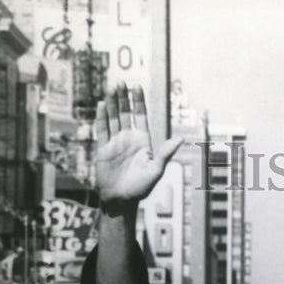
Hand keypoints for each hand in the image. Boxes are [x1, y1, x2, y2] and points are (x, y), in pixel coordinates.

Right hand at [94, 83, 182, 208]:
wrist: (121, 200)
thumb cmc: (141, 188)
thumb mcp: (156, 170)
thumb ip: (166, 153)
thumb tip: (181, 139)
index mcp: (143, 142)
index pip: (140, 117)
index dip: (138, 102)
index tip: (137, 86)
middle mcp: (129, 140)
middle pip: (125, 113)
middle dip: (124, 98)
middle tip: (122, 82)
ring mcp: (115, 143)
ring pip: (113, 118)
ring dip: (112, 103)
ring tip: (112, 88)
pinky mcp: (103, 149)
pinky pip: (102, 129)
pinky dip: (102, 117)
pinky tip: (102, 104)